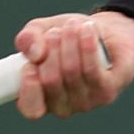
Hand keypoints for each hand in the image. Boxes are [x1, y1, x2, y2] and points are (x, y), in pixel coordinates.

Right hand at [13, 11, 133, 119]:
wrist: (107, 34)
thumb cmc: (68, 39)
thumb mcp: (41, 32)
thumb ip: (27, 39)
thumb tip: (34, 54)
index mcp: (40, 99)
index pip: (31, 108)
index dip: (28, 87)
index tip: (30, 63)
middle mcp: (62, 107)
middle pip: (51, 81)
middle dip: (51, 48)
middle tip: (56, 32)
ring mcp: (85, 103)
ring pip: (72, 71)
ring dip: (70, 41)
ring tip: (73, 25)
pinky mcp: (107, 93)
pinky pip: (93, 70)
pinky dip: (88, 46)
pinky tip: (88, 29)